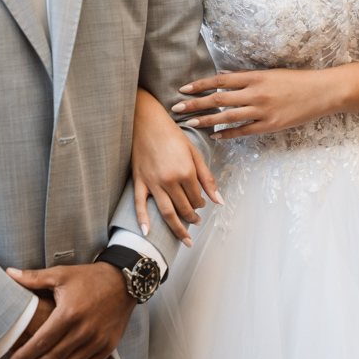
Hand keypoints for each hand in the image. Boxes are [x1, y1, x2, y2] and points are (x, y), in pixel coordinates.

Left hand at [6, 263, 135, 358]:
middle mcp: (83, 330)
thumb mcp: (60, 274)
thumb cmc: (89, 277)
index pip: (41, 342)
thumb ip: (33, 277)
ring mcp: (96, 341)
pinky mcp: (107, 347)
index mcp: (68, 313)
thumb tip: (9, 273)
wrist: (122, 281)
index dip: (25, 355)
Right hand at [132, 88, 221, 244]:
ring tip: (184, 237)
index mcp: (186, 172)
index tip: (202, 203)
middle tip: (195, 221)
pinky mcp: (139, 180)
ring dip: (177, 228)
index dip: (201, 204)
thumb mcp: (194, 153)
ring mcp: (153, 182)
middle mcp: (170, 180)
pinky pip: (139, 204)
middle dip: (192, 218)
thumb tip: (218, 201)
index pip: (197, 199)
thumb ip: (207, 178)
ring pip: (166, 212)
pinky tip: (147, 233)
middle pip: (183, 208)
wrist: (147, 121)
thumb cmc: (171, 134)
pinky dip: (143, 220)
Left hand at [172, 68, 339, 138]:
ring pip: (227, 117)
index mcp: (254, 77)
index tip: (183, 89)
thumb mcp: (268, 73)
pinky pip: (243, 131)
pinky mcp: (270, 125)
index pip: (219, 81)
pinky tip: (214, 136)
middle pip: (218, 99)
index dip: (200, 85)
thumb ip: (245, 77)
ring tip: (189, 124)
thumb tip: (222, 78)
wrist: (321, 92)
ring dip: (206, 121)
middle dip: (195, 105)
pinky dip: (227, 134)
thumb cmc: (295, 80)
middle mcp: (255, 93)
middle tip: (177, 109)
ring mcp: (262, 111)